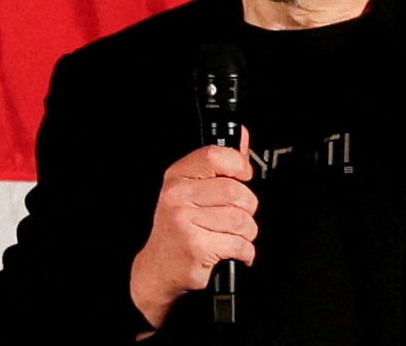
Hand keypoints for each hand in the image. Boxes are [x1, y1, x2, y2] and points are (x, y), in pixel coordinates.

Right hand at [130, 128, 256, 330]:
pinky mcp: (196, 247)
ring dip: (246, 233)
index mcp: (178, 177)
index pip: (215, 156)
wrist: (158, 268)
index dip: (238, 165)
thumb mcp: (192, 190)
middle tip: (238, 216)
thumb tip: (241, 136)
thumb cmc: (179, 227)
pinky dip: (244, 251)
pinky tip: (233, 251)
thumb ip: (220, 164)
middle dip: (247, 208)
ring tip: (233, 235)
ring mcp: (185, 221)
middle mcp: (177, 196)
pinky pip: (239, 244)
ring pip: (241, 220)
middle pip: (236, 192)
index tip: (244, 176)